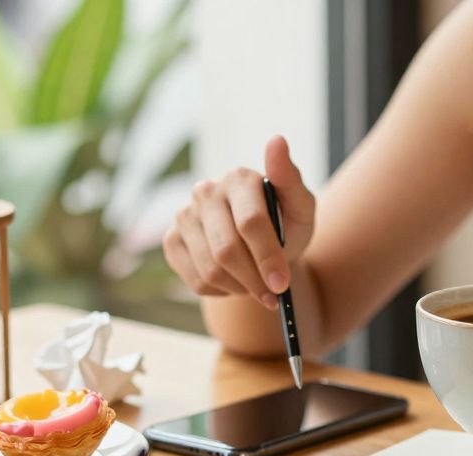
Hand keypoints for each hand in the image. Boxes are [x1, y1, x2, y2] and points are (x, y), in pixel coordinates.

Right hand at [163, 135, 315, 308]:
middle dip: (254, 279)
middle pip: (227, 249)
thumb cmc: (286, 225)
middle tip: (272, 297)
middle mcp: (206, 191)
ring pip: (210, 269)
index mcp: (240, 178)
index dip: (268, 257)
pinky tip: (235, 282)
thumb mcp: (300, 207)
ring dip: (240, 287)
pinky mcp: (172, 240)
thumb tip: (277, 140)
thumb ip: (290, 179)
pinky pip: (195, 280)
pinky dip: (221, 291)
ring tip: (257, 286)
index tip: (282, 285)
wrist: (263, 246)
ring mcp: (184, 216)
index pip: (251, 222)